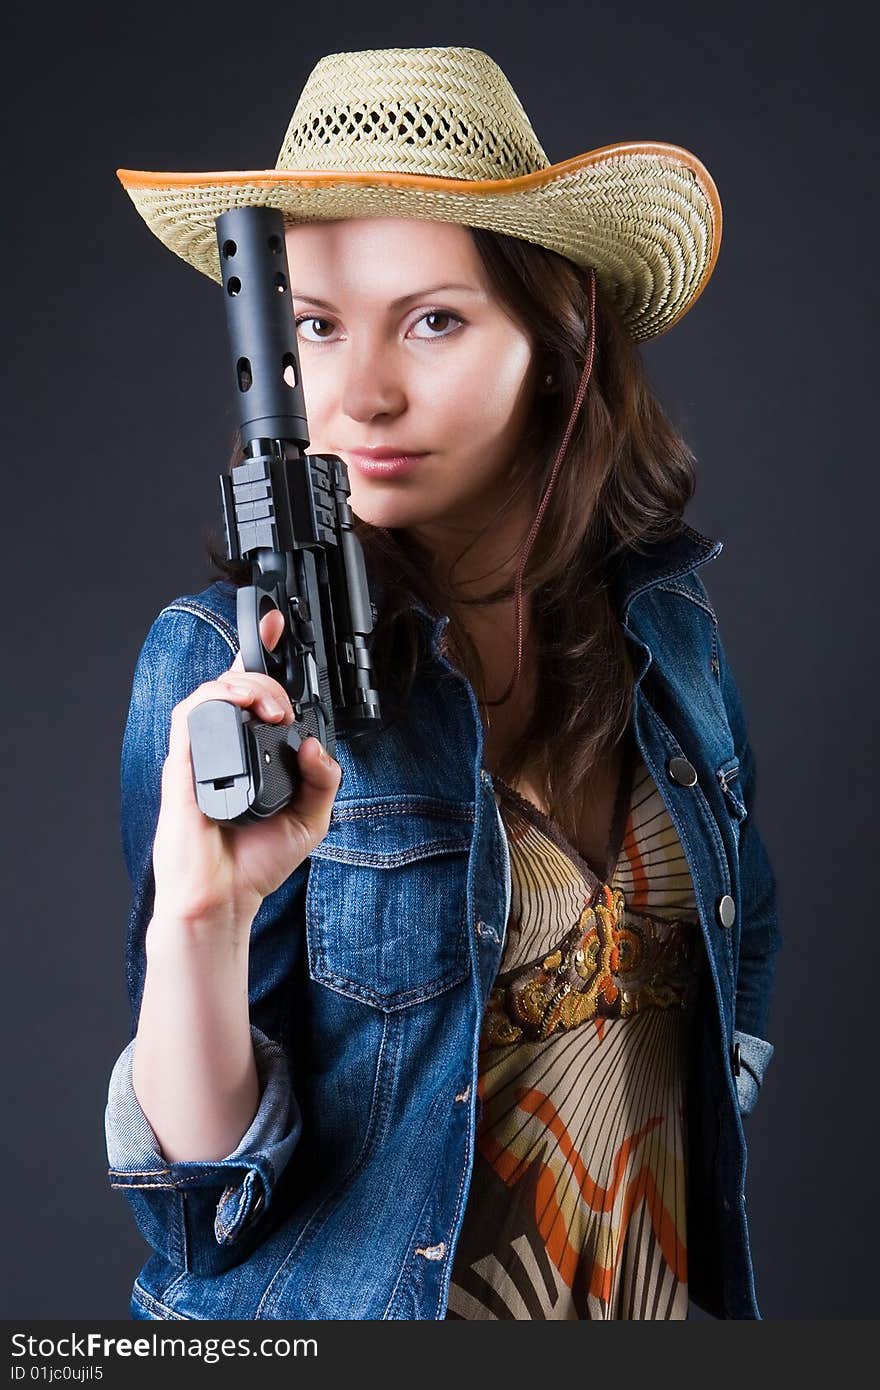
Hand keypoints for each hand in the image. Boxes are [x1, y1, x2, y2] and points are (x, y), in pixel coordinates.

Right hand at [151, 608, 340, 929]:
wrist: (224, 898)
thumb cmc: (255, 862)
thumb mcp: (311, 818)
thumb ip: (323, 779)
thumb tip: (318, 744)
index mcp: (250, 753)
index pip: (252, 693)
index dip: (262, 654)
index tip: (276, 624)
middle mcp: (225, 747)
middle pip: (235, 683)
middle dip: (266, 676)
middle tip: (284, 704)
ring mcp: (201, 753)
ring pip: (211, 690)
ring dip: (244, 684)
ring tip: (271, 707)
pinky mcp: (182, 764)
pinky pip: (189, 716)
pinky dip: (215, 700)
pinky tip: (241, 707)